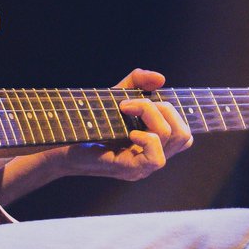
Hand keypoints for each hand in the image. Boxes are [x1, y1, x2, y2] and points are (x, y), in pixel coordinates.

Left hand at [62, 68, 192, 180]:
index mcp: (154, 145)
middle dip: (163, 109)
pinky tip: (129, 132)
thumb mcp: (117, 95)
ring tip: (127, 111)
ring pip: (174, 140)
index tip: (138, 100)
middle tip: (132, 104)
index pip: (185, 134)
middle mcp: (152, 157)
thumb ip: (138, 82)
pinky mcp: (130, 170)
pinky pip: (156, 158)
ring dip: (152, 116)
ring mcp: (143, 167)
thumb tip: (160, 79)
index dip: (171, 111)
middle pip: (184, 134)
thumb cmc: (91, 122)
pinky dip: (147, 138)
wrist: (62, 141)